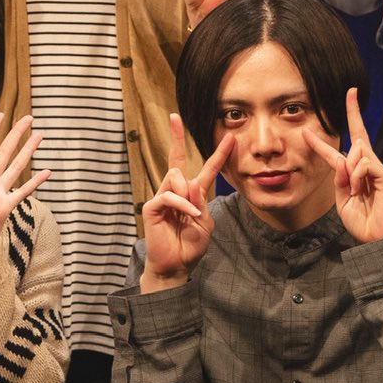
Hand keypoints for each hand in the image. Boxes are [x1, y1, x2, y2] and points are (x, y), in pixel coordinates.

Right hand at [138, 114, 235, 288]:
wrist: (177, 266)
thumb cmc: (191, 246)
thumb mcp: (205, 223)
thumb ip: (201, 202)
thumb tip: (190, 184)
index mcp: (193, 194)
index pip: (207, 169)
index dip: (218, 153)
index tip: (230, 137)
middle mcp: (176, 191)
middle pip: (177, 159)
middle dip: (176, 137)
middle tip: (174, 117)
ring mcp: (163, 198)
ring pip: (174, 176)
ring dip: (186, 192)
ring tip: (191, 213)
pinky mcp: (152, 207)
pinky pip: (168, 195)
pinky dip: (181, 204)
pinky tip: (189, 215)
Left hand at [306, 87, 382, 242]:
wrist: (380, 239)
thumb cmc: (363, 222)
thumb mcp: (343, 201)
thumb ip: (339, 181)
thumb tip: (342, 160)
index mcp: (354, 175)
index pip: (337, 153)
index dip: (321, 142)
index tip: (309, 129)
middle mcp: (368, 167)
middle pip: (357, 136)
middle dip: (354, 112)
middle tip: (351, 92)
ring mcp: (378, 170)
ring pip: (357, 152)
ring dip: (349, 170)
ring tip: (356, 190)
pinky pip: (364, 164)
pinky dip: (357, 176)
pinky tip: (362, 189)